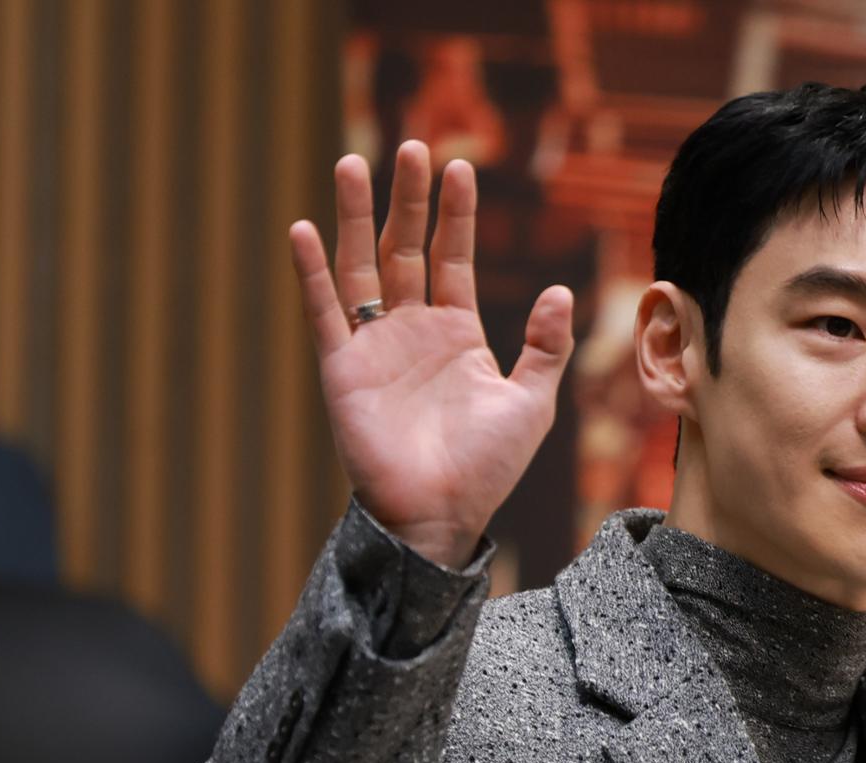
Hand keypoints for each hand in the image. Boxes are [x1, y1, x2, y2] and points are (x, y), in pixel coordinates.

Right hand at [288, 140, 575, 567]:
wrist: (441, 514)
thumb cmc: (487, 468)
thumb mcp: (531, 402)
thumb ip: (546, 346)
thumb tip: (560, 291)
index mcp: (457, 334)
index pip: (453, 258)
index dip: (456, 214)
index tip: (460, 166)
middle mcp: (412, 332)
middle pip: (406, 248)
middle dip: (408, 199)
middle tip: (409, 145)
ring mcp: (375, 347)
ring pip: (362, 266)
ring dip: (354, 216)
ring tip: (352, 163)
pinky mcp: (342, 368)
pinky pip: (325, 311)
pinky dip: (313, 271)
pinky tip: (305, 229)